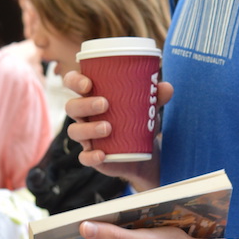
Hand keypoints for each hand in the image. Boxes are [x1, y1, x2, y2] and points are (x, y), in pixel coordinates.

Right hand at [62, 69, 173, 187]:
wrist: (143, 153)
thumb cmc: (139, 121)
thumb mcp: (148, 108)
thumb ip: (156, 97)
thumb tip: (167, 87)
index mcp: (91, 96)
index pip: (73, 83)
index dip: (74, 80)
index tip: (88, 83)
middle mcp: (84, 116)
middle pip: (72, 107)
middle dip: (84, 104)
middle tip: (105, 104)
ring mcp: (86, 137)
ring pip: (74, 131)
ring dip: (88, 129)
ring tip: (108, 128)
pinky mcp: (91, 156)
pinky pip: (84, 157)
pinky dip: (91, 156)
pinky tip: (102, 154)